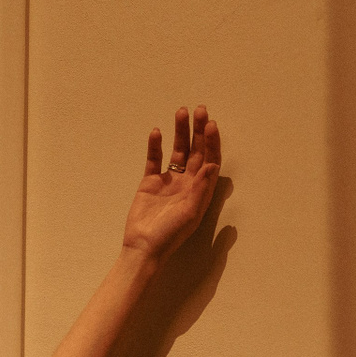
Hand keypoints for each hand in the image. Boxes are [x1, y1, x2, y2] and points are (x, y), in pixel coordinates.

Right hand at [121, 106, 221, 263]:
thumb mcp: (190, 213)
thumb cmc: (169, 235)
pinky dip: (155, 146)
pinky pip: (154, 159)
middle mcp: (187, 183)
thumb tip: (213, 164)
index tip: (209, 125)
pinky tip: (157, 132)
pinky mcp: (150, 182)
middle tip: (199, 110)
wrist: (142, 247)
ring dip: (179, 132)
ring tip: (180, 112)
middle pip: (196, 151)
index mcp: (200, 190)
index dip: (211, 142)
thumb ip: (201, 188)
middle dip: (198, 130)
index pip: (210, 160)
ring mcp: (168, 181)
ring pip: (177, 151)